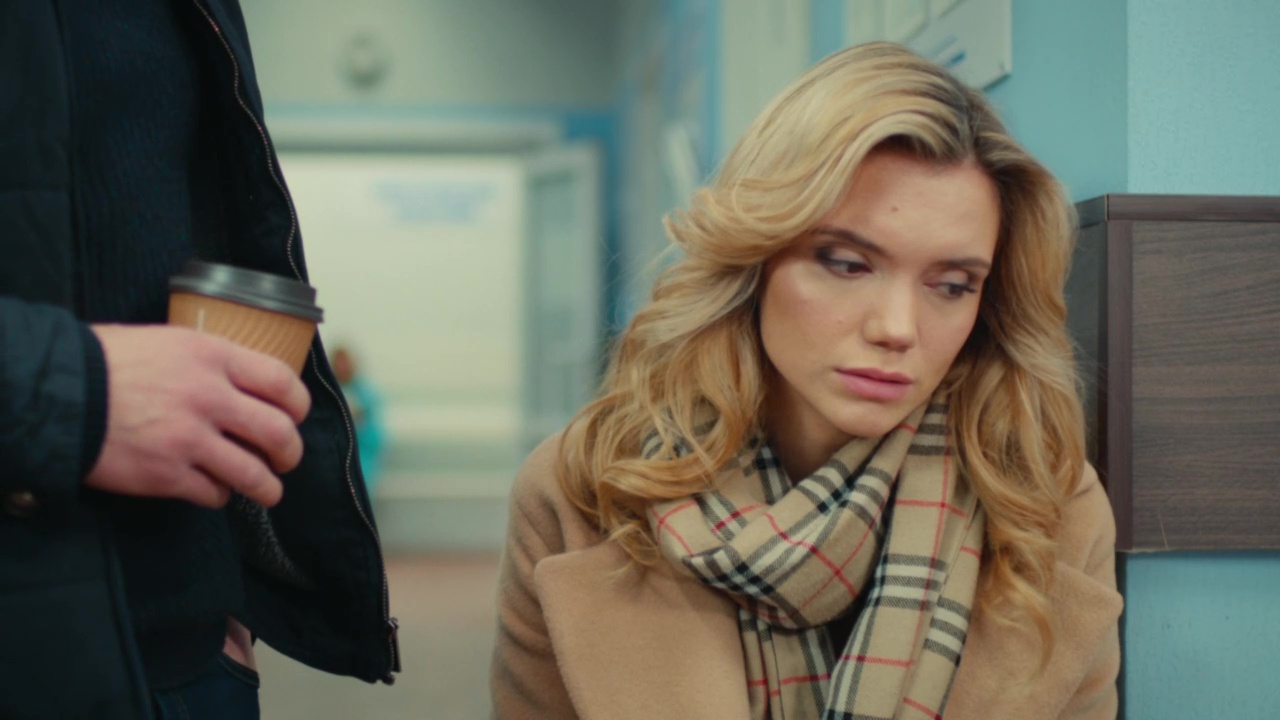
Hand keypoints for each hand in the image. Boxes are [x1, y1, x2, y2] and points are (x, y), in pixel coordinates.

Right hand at [85, 324, 310, 507]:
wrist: (59, 393)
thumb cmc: (110, 362)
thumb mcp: (170, 341)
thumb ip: (212, 362)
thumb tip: (245, 383)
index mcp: (214, 357)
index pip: (282, 383)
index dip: (298, 406)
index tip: (295, 416)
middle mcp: (209, 397)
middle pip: (280, 433)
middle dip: (291, 452)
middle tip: (286, 459)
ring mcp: (189, 439)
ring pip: (255, 474)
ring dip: (267, 487)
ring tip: (267, 491)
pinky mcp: (167, 475)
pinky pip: (214, 494)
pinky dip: (220, 496)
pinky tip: (213, 490)